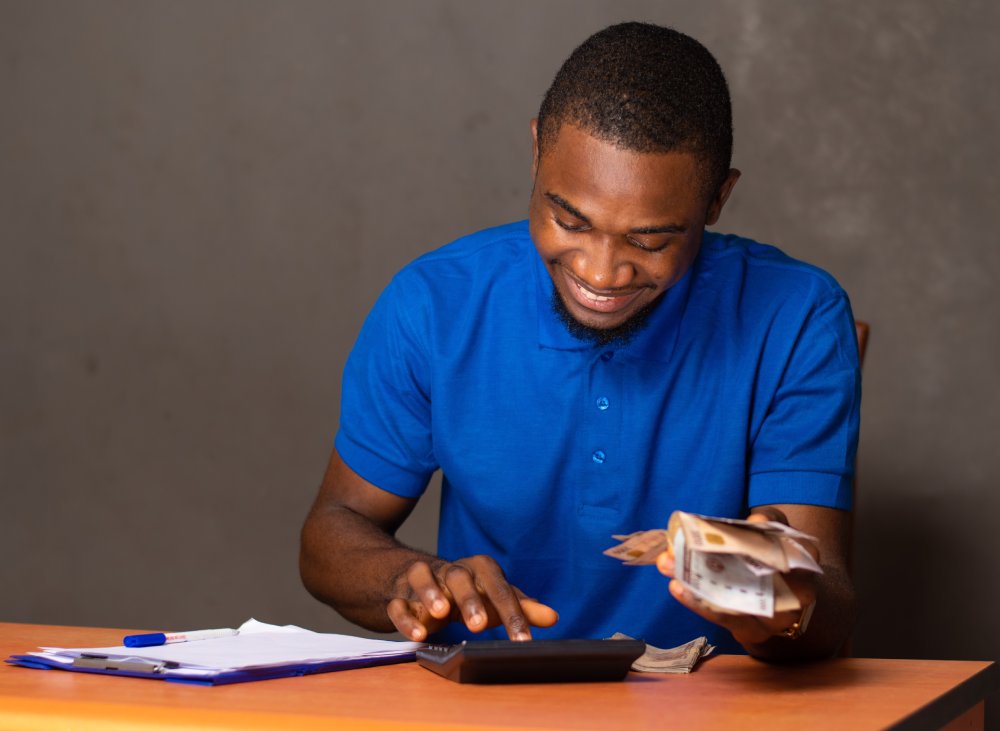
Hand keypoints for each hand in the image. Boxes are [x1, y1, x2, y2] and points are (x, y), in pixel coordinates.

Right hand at [387, 555, 558, 641]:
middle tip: (479, 625)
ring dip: (431, 593)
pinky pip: (399, 603)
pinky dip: (406, 617)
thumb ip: (521, 607)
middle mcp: (450, 570)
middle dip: (469, 599)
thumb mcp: (494, 598)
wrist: (421, 580)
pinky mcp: (399, 595)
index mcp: (478, 568)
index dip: (513, 613)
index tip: (524, 640)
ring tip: (440, 614)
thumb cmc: (467, 592)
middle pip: (459, 577)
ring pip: (423, 578)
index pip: (498, 587)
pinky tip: (418, 634)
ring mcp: (422, 579)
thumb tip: (553, 617)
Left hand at [655, 513, 818, 645]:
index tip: (729, 525)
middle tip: (676, 548)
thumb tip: (755, 521)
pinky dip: (700, 603)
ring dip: (697, 584)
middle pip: (754, 576)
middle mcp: (799, 594)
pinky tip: (677, 587)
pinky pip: (726, 620)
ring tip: (668, 565)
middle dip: (714, 560)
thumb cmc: (774, 555)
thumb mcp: (776, 531)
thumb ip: (768, 520)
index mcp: (805, 560)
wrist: (785, 597)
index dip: (757, 536)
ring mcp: (776, 618)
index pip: (785, 547)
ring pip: (737, 602)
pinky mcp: (754, 633)